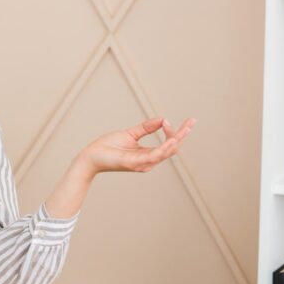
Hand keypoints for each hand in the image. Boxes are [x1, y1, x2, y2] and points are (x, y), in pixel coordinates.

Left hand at [79, 116, 194, 174]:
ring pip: (166, 153)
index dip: (175, 132)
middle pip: (172, 149)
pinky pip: (154, 156)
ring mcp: (142, 163)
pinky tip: (171, 140)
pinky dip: (164, 148)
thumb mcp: (130, 134)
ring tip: (185, 130)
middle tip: (192, 122)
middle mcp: (148, 161)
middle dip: (183, 135)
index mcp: (148, 154)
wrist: (90, 156)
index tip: (169, 120)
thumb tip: (162, 119)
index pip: (169, 144)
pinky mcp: (134, 163)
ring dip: (176, 140)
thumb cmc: (107, 147)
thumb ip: (146, 128)